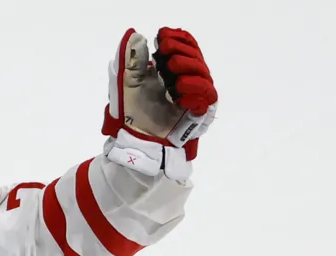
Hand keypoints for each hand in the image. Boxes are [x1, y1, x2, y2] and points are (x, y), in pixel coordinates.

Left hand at [102, 27, 217, 179]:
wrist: (136, 139)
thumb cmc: (133, 112)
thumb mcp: (129, 83)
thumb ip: (133, 61)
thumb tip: (136, 37)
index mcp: (176, 71)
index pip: (188, 48)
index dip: (179, 40)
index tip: (162, 37)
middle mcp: (190, 80)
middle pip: (198, 59)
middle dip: (183, 52)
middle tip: (165, 51)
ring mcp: (196, 97)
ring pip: (205, 77)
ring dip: (190, 70)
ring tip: (172, 72)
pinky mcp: (199, 114)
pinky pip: (206, 100)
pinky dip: (195, 92)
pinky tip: (180, 91)